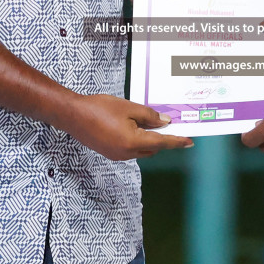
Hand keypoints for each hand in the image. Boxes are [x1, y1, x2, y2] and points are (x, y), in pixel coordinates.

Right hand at [64, 93, 194, 159]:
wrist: (73, 115)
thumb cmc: (100, 108)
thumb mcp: (128, 108)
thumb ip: (149, 116)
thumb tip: (164, 122)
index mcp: (133, 142)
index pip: (162, 142)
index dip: (177, 141)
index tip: (190, 141)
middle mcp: (126, 153)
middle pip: (153, 148)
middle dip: (162, 138)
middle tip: (169, 124)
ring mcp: (117, 155)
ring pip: (142, 149)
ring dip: (148, 139)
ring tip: (150, 122)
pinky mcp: (110, 153)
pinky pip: (130, 149)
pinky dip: (137, 140)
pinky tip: (134, 127)